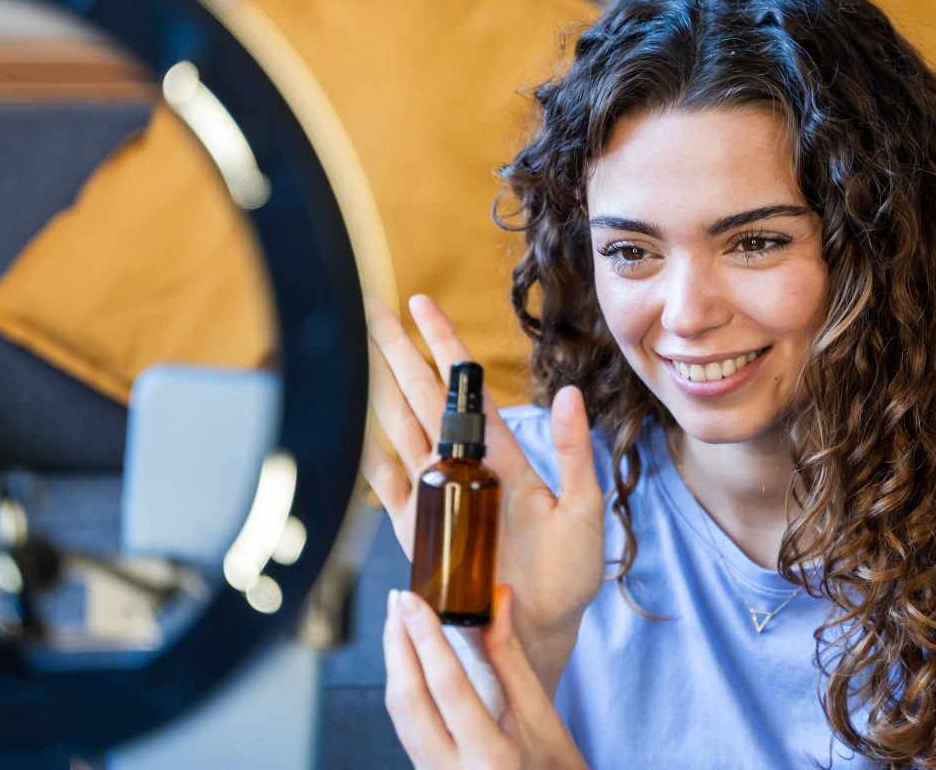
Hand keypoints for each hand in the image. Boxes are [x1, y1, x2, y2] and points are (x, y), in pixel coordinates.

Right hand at [366, 295, 604, 692]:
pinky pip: (388, 490)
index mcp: (502, 456)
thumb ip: (577, 453)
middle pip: (422, 400)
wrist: (539, 631)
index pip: (465, 389)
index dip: (442, 344)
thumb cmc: (567, 575)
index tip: (421, 303)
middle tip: (371, 310)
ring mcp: (438, 498)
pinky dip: (368, 462)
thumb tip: (568, 395)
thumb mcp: (583, 509)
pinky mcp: (420, 533)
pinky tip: (351, 432)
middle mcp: (464, 469)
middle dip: (396, 353)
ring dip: (375, 393)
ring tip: (353, 354)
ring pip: (398, 432)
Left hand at [384, 584, 588, 769]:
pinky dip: (403, 688)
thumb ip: (510, 657)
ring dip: (395, 664)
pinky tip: (406, 662)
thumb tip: (498, 598)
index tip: (412, 599)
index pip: (447, 685)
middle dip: (398, 644)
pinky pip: (405, 726)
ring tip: (398, 622)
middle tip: (399, 601)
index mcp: (490, 758)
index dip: (426, 635)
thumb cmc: (553, 767)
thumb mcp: (540, 714)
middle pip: (409, 699)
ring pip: (400, 714)